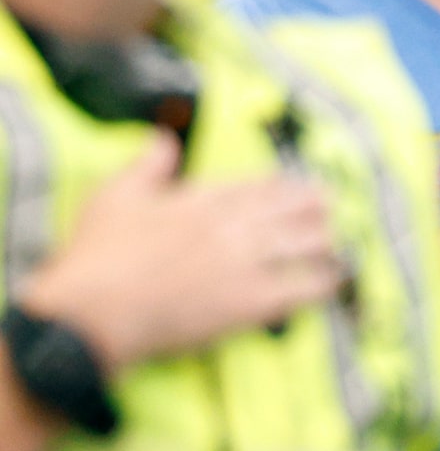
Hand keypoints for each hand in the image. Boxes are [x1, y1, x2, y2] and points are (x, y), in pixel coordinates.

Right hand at [17, 139, 340, 372]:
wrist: (90, 314)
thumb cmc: (97, 256)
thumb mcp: (114, 195)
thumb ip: (147, 165)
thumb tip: (165, 137)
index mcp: (204, 198)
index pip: (263, 185)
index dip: (290, 187)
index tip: (306, 187)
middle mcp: (233, 225)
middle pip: (294, 209)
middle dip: (317, 208)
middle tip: (332, 210)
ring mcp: (246, 262)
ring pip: (306, 243)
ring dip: (326, 241)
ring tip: (338, 243)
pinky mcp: (249, 302)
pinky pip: (302, 289)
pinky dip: (322, 284)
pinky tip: (334, 284)